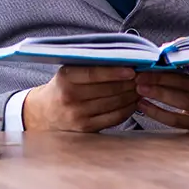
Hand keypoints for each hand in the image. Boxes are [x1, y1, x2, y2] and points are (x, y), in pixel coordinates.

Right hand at [23, 65, 138, 131]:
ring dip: (131, 96)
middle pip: (108, 90)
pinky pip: (113, 119)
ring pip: (113, 104)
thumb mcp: (68, 71)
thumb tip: (120, 58)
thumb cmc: (62, 86)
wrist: (44, 113)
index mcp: (65, 78)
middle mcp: (70, 98)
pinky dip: (127, 110)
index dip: (114, 72)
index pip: (93, 73)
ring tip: (141, 88)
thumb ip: (89, 65)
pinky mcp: (86, 129)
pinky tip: (134, 102)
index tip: (132, 69)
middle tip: (143, 77)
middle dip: (129, 83)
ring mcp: (78, 116)